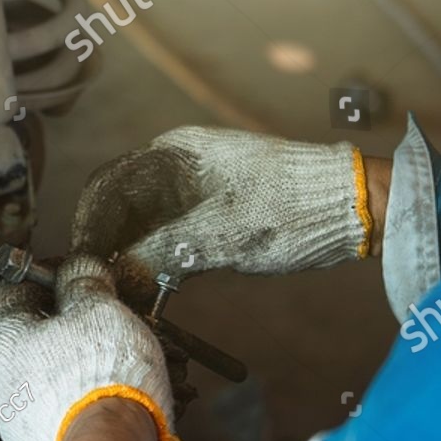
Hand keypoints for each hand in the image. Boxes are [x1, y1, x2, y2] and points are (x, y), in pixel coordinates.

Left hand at [0, 254, 173, 440]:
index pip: (15, 293)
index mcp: (5, 341)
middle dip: (79, 330)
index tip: (77, 279)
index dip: (49, 280)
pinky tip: (129, 401)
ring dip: (92, 369)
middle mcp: (3, 382)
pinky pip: (67, 415)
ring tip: (135, 367)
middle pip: (40, 341)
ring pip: (57, 380)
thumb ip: (83, 280)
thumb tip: (77, 267)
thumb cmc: (101, 371)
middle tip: (115, 325)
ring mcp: (19, 421)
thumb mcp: (98, 307)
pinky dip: (93, 404)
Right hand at [69, 126, 376, 279]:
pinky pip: (169, 227)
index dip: (90, 226)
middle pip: (122, 202)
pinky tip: (152, 280)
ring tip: (124, 288)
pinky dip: (156, 253)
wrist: (355, 206)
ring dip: (131, 252)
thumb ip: (158, 252)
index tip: (85, 263)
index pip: (108, 184)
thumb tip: (113, 274)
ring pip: (145, 218)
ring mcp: (197, 183)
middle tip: (101, 283)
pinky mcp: (213, 206)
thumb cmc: (291, 211)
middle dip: (108, 243)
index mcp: (175, 152)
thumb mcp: (219, 236)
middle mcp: (179, 162)